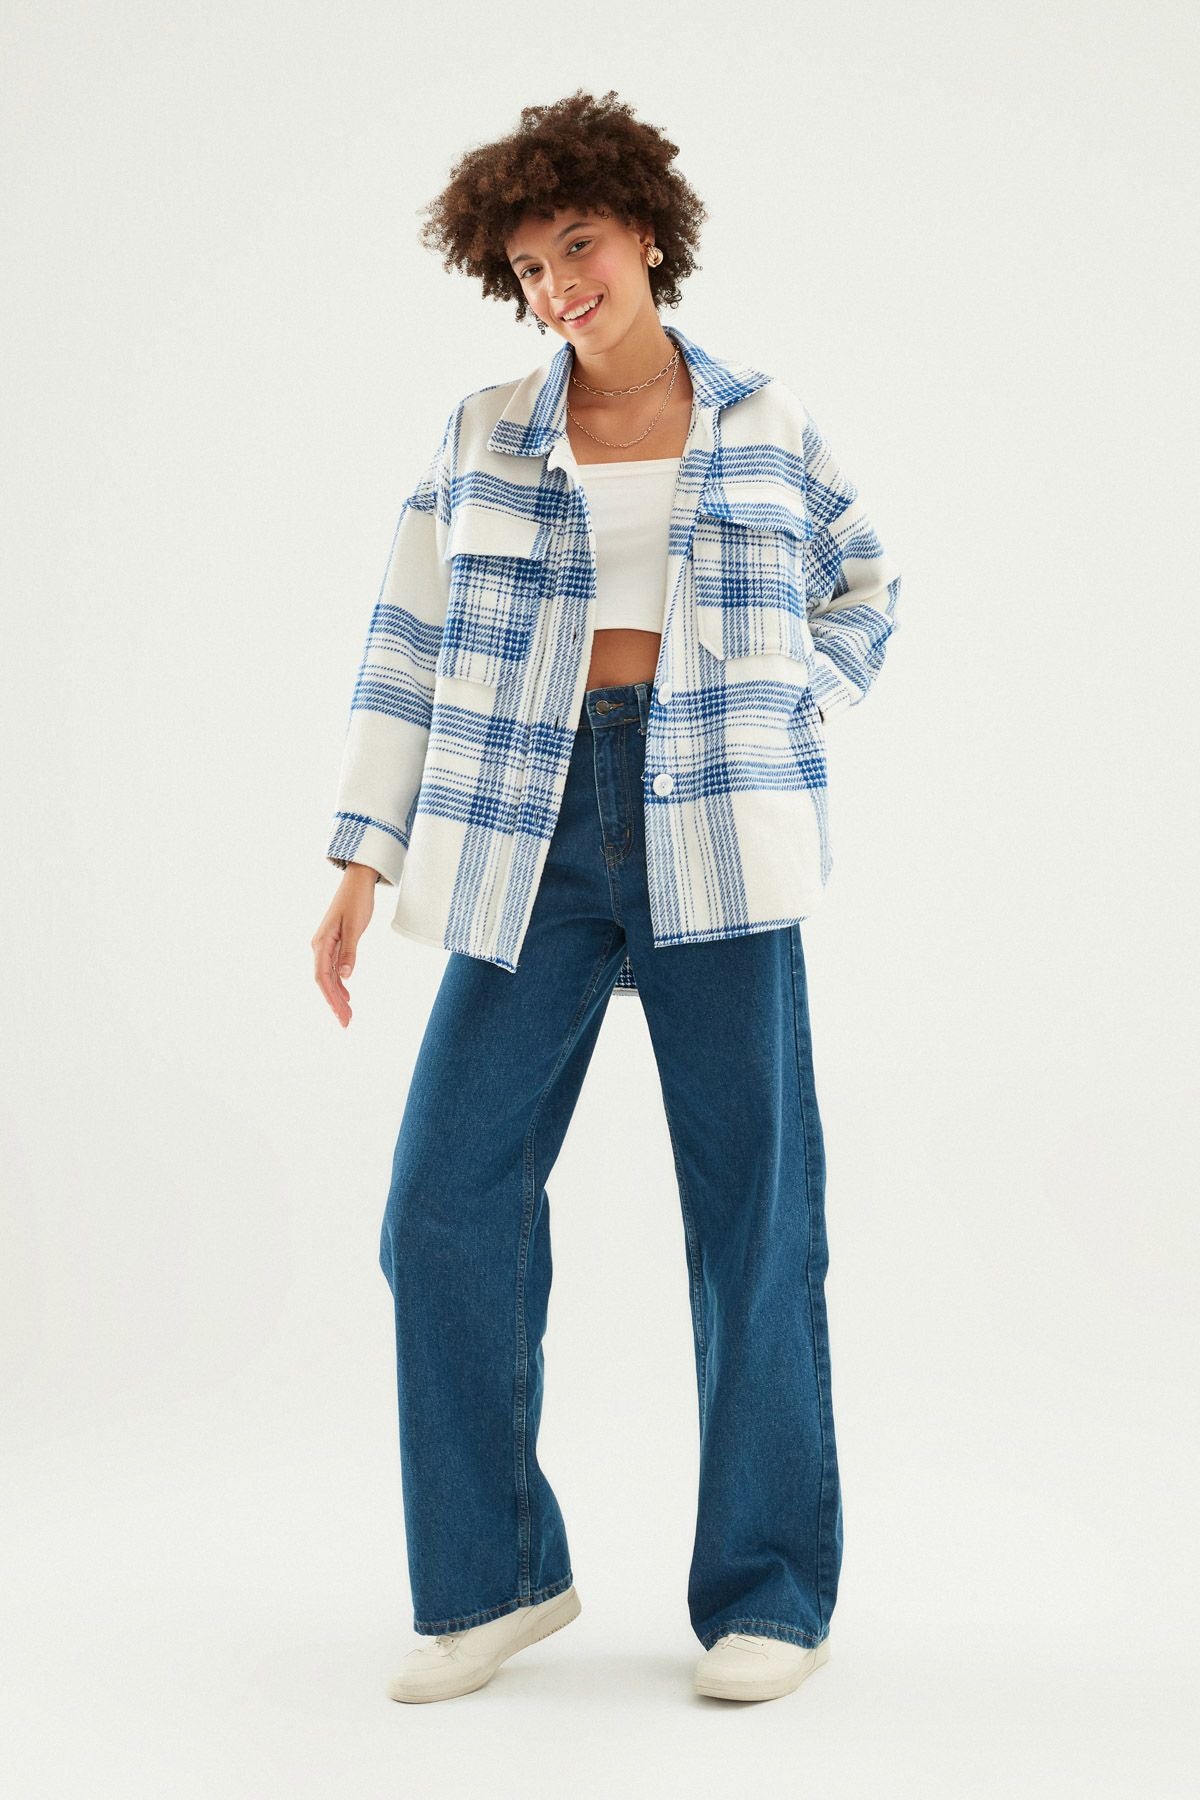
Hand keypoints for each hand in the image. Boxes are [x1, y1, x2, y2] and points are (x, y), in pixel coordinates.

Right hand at [313, 864, 378, 1027]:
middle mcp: (319, 946)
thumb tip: (345, 976)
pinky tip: (347, 995)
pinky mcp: (333, 943)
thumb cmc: (356, 901)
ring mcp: (325, 945)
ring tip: (348, 1016)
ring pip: (329, 977)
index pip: (323, 977)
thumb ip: (349, 952)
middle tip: (347, 1024)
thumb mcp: (356, 927)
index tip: (341, 1015)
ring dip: (337, 997)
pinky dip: (340, 984)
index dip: (331, 999)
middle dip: (335, 1004)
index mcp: (322, 943)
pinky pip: (333, 969)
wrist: (357, 882)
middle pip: (325, 981)